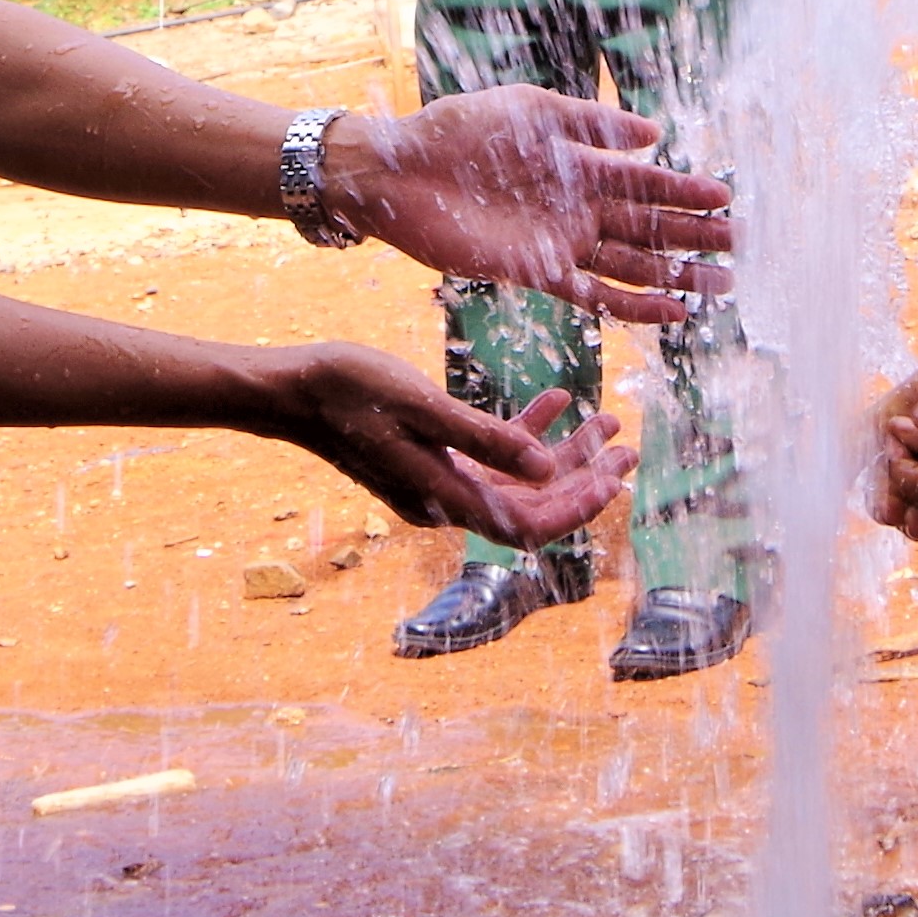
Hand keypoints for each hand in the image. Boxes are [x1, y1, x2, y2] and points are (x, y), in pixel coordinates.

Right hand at [268, 348, 624, 543]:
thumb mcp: (422, 405)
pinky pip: (491, 455)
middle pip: (531, 506)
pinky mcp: (432, 457)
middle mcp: (445, 500)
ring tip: (607, 419)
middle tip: (628, 445)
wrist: (289, 389)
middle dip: (585, 478)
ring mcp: (438, 480)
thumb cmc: (348, 391)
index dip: (577, 509)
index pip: (527, 526)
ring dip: (564, 453)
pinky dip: (525, 433)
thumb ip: (483, 437)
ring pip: (518, 480)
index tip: (616, 479)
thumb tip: (545, 470)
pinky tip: (555, 401)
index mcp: (444, 496)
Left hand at [329, 89, 733, 321]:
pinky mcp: (537, 274)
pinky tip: (670, 313)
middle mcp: (578, 208)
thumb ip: (592, 122)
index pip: (647, 183)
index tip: (727, 198)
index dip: (687, 192)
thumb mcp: (532, 109)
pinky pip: (595, 296)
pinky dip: (633, 306)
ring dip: (676, 276)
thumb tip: (654, 134)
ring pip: (633, 265)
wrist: (400, 172)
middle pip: (650, 229)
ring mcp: (562, 244)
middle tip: (740, 247)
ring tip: (719, 287)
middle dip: (695, 237)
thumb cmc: (460, 129)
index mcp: (580, 166)